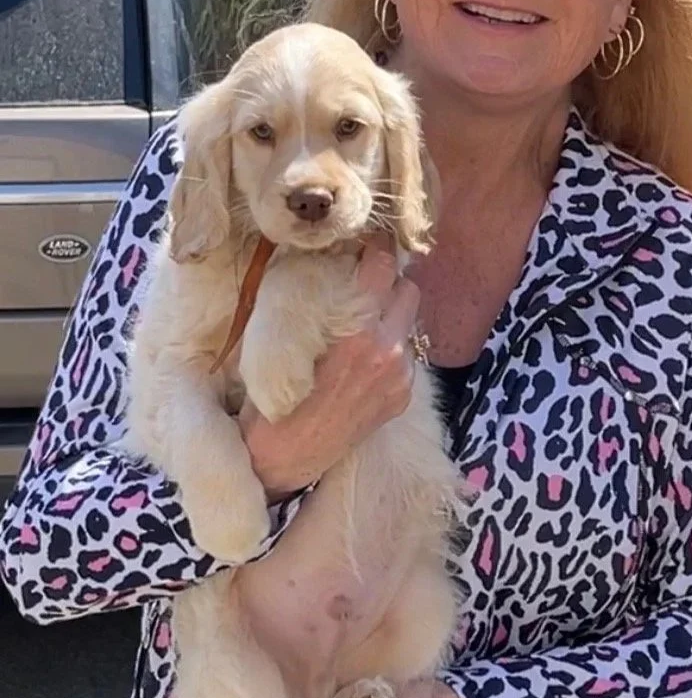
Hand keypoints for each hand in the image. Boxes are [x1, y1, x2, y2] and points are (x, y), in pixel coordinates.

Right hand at [238, 239, 420, 500]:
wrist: (284, 457)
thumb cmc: (272, 393)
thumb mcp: (289, 339)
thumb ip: (321, 302)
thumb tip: (336, 260)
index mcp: (356, 335)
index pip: (383, 267)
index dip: (376, 248)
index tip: (368, 241)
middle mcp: (387, 353)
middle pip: (408, 288)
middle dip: (390, 281)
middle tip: (367, 280)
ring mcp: (400, 378)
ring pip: (412, 321)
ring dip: (394, 313)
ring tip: (367, 318)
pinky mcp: (403, 397)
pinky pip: (409, 353)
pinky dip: (394, 346)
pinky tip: (367, 356)